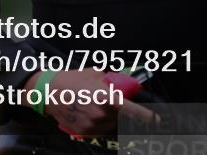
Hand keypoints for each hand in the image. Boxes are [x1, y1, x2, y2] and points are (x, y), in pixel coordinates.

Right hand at [23, 70, 155, 135]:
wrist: (49, 92)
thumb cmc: (73, 80)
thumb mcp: (97, 74)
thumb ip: (113, 80)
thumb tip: (127, 84)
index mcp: (108, 98)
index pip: (134, 111)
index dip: (148, 117)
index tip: (157, 119)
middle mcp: (102, 114)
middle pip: (124, 119)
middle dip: (124, 113)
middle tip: (115, 104)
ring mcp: (93, 125)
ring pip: (113, 125)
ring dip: (113, 118)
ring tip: (99, 106)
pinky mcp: (85, 132)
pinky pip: (101, 130)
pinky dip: (101, 123)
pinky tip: (92, 112)